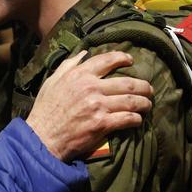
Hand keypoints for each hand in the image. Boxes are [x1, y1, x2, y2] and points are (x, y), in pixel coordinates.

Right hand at [26, 51, 153, 160]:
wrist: (42, 137)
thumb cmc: (45, 110)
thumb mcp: (52, 82)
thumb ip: (68, 66)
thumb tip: (83, 53)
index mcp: (80, 75)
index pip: (107, 60)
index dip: (122, 58)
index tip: (131, 61)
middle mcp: (91, 87)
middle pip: (127, 82)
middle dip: (143, 86)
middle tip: (149, 89)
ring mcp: (98, 106)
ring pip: (132, 100)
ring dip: (144, 103)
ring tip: (148, 105)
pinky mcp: (102, 124)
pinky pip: (127, 119)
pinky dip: (136, 119)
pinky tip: (138, 120)